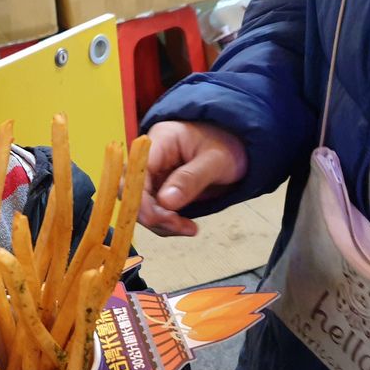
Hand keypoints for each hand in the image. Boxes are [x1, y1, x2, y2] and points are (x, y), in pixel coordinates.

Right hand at [138, 120, 246, 236]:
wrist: (238, 147)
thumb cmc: (228, 145)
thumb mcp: (215, 161)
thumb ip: (191, 179)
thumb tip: (166, 202)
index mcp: (161, 141)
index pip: (137, 170)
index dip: (140, 197)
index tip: (158, 218)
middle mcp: (150, 158)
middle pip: (131, 190)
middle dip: (150, 213)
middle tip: (177, 225)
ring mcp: (153, 175)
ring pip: (141, 205)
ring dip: (160, 223)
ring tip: (188, 228)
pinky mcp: (160, 190)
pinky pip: (154, 211)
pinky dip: (166, 224)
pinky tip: (186, 226)